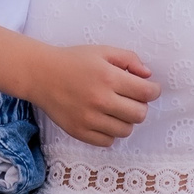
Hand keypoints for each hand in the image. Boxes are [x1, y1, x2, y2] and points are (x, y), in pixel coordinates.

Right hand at [22, 44, 157, 146]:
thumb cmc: (73, 61)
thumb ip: (129, 59)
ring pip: (126, 130)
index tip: (150, 89)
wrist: (40, 75)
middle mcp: (100, 100)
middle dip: (141, 106)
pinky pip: (108, 141)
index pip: (146, 93)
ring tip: (116, 109)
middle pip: (139, 114)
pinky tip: (104, 120)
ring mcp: (89, 119)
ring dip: (126, 120)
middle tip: (131, 99)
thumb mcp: (102, 51)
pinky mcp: (79, 132)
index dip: (153, 91)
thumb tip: (148, 76)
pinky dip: (110, 132)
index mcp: (108, 77)